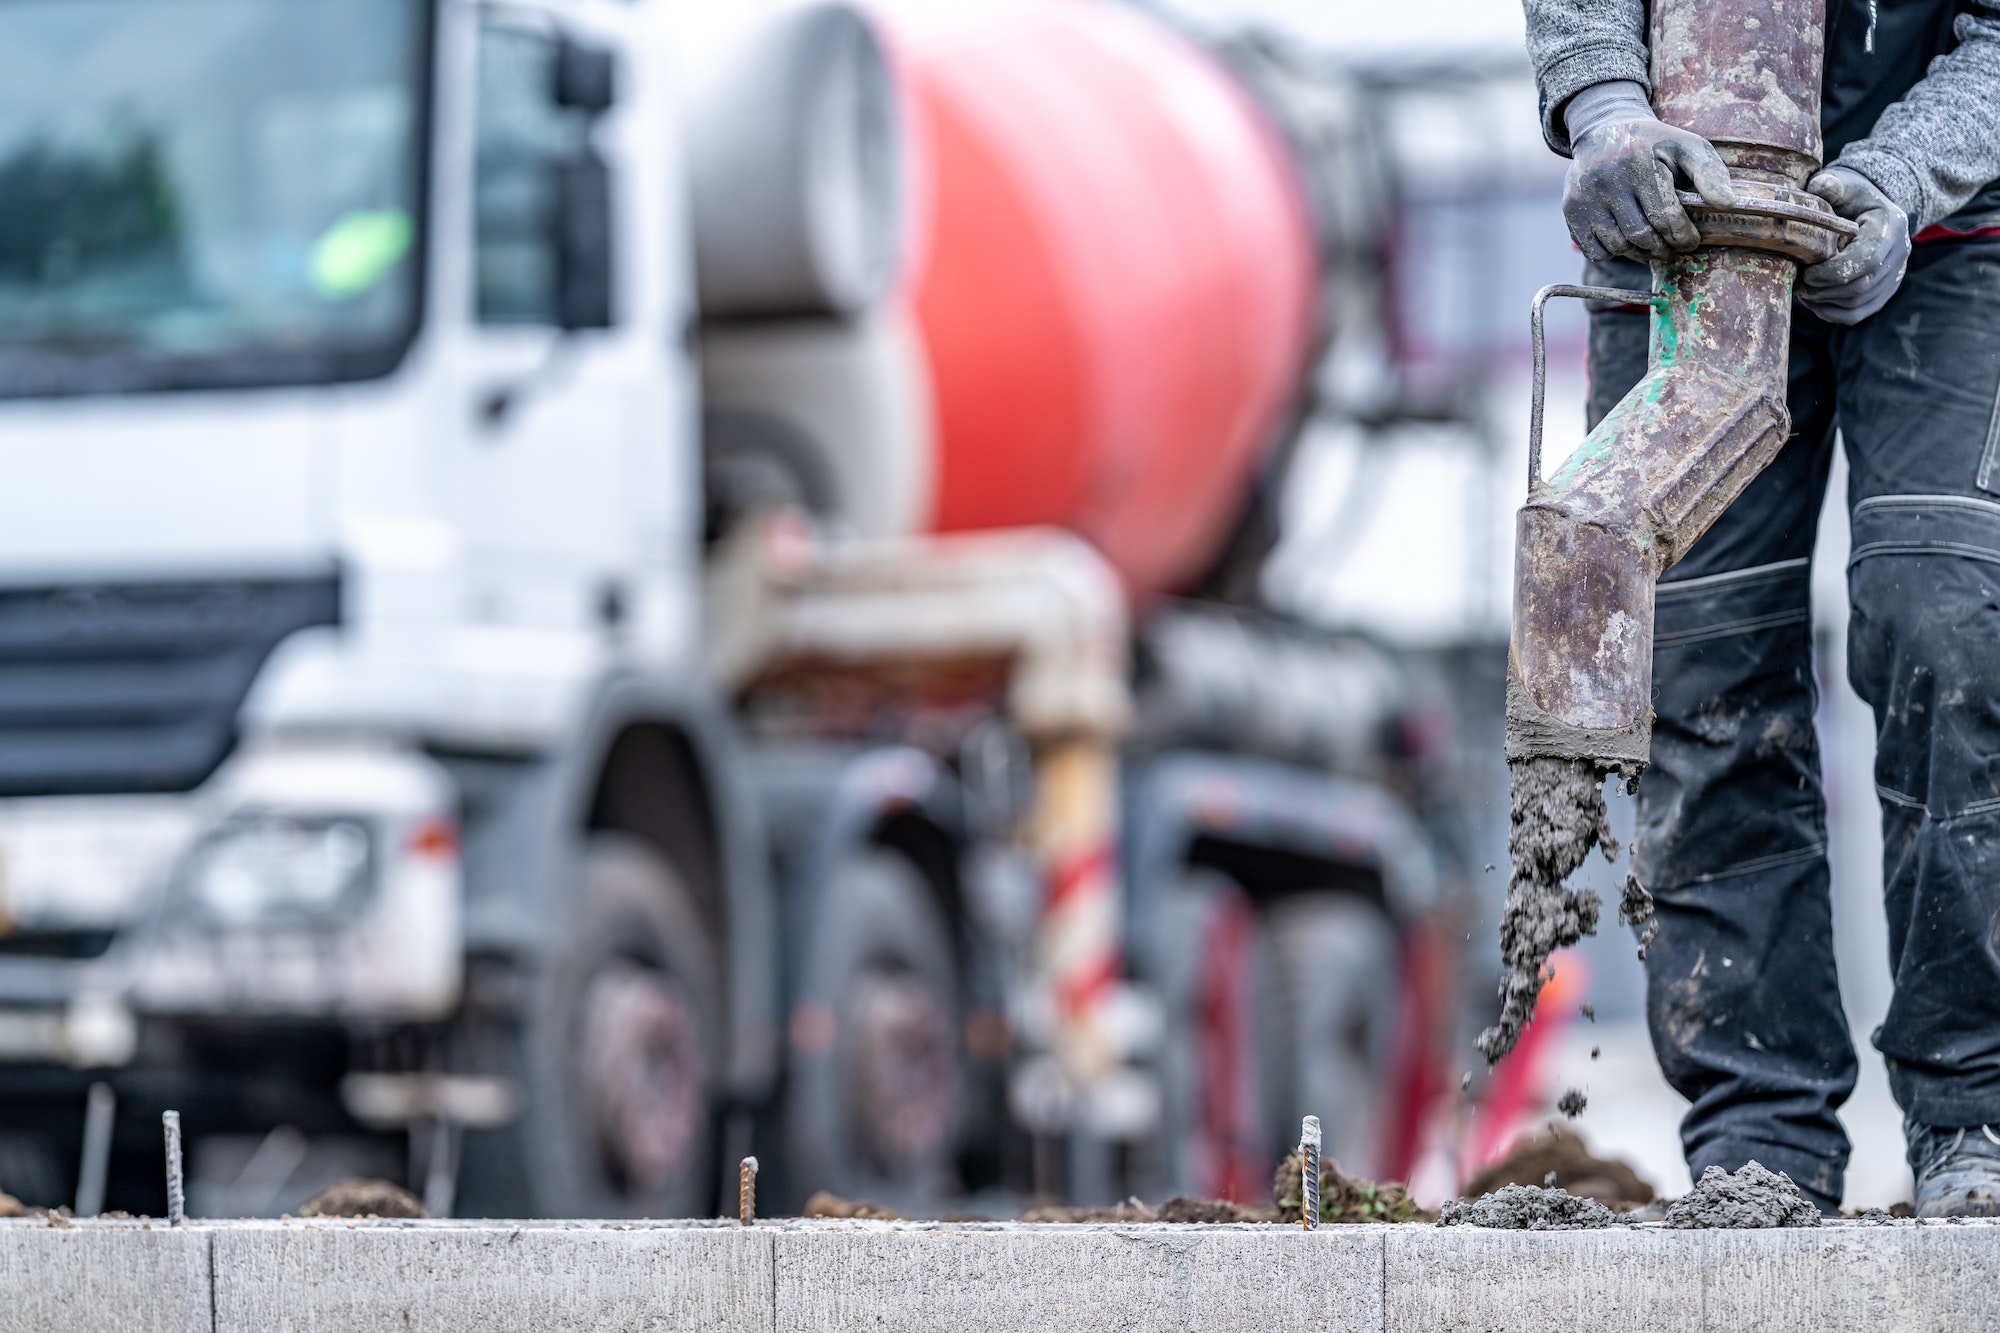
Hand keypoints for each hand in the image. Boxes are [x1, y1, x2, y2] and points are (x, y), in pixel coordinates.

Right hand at [1562, 81, 1736, 262]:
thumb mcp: (1687, 146)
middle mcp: (1607, 179)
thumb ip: (1710, 172)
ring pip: (1618, 246)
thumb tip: (1727, 204)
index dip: (1682, 236)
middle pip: (1641, 236)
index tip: (1691, 241)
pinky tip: (1625, 239)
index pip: (1665, 216)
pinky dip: (1613, 252)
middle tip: (1673, 247)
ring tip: (1652, 245)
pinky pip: (1594, 250)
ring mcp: (1584, 196)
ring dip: (1639, 253)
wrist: (1604, 132)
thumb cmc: (1654, 144)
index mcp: (1639, 161)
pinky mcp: (1571, 210)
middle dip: (1663, 248)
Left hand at [1799, 166, 1909, 324]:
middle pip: (1861, 286)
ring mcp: (1895, 273)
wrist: (1870, 207)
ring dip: (1826, 303)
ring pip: (1859, 304)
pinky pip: (1860, 312)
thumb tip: (1821, 188)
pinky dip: (1833, 313)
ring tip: (1803, 292)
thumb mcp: (1844, 184)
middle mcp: (1900, 252)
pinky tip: (1814, 302)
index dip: (1832, 273)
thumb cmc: (1851, 195)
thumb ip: (1832, 185)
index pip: (1865, 261)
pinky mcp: (1885, 289)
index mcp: (1890, 227)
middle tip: (1799, 285)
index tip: (1806, 273)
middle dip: (1825, 290)